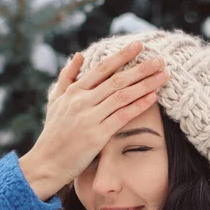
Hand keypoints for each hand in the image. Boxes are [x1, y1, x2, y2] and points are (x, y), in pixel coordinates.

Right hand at [19, 40, 169, 201]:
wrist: (46, 163)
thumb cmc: (53, 134)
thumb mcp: (55, 101)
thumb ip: (67, 77)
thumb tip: (78, 54)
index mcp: (74, 91)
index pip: (102, 68)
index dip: (122, 56)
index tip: (139, 45)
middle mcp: (81, 101)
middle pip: (116, 80)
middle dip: (141, 68)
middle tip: (160, 60)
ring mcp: (89, 118)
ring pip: (122, 96)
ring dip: (145, 84)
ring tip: (163, 76)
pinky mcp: (96, 136)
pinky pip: (122, 117)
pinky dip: (138, 106)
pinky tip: (153, 98)